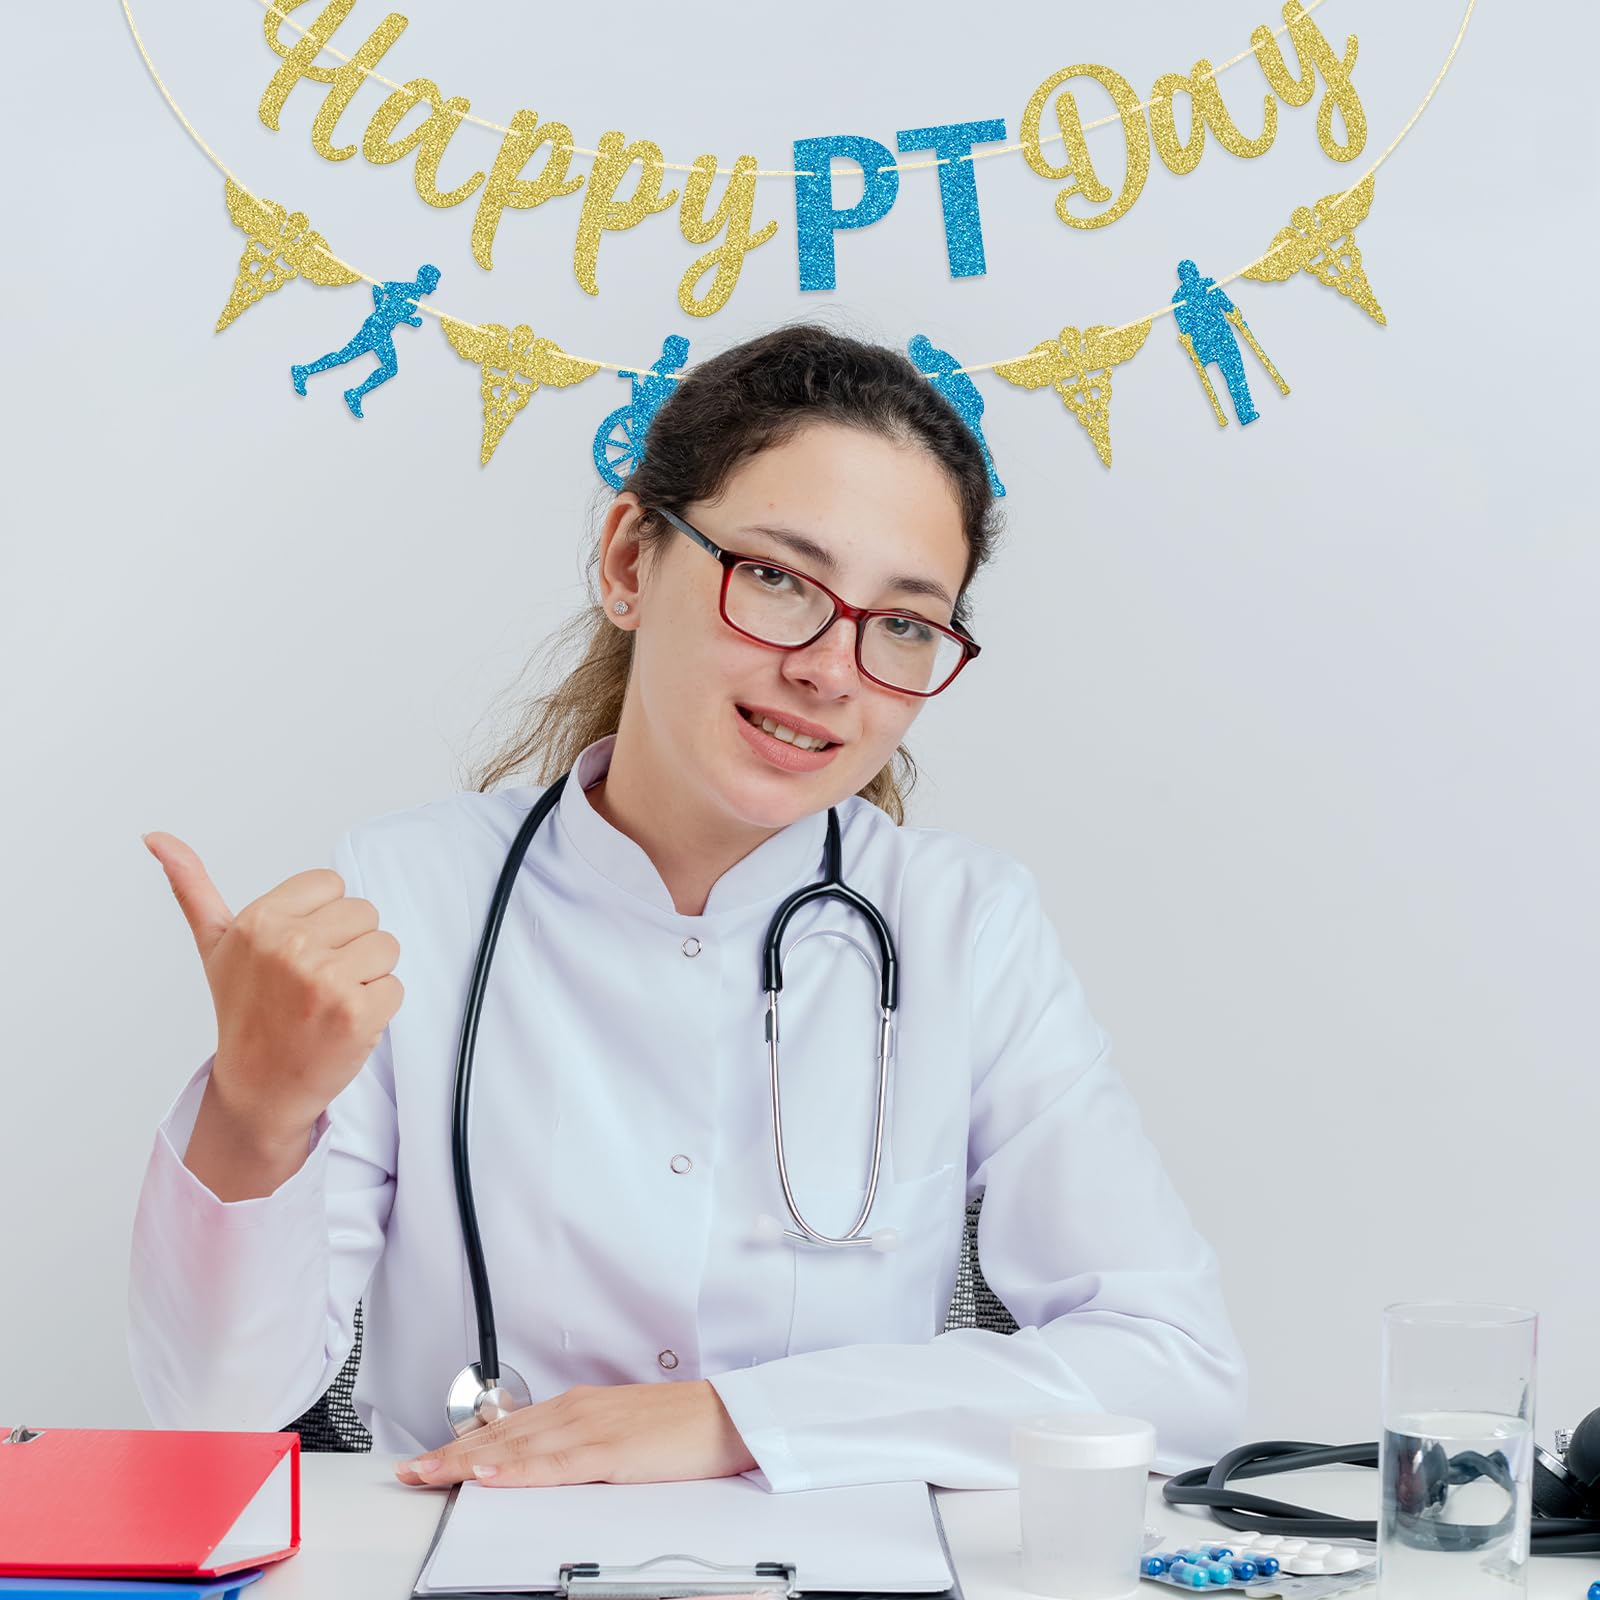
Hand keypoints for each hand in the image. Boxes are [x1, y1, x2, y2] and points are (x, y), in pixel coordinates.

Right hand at [143, 831, 402, 1142]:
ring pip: (386, 946)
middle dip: (348, 946)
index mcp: (260, 920)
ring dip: (368, 975)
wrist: (258, 1087)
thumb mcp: (214, 945)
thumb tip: (156, 837)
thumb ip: (192, 885)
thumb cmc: (243, 1012)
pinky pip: (396, 986)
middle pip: (365, 913)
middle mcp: (290, 946)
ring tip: (330, 1001)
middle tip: (314, 983)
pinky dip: (380, 1007)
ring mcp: (324, 980)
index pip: (333, 884)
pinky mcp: (357, 1013)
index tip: (299, 951)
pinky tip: (344, 1023)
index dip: (323, 919)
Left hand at [393, 1380, 757, 1487]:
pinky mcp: (609, 1453)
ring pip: (516, 1447)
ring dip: (466, 1461)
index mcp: (579, 1408)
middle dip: (451, 1455)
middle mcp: (576, 1411)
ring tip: (428, 1473)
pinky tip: (489, 1474)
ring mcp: (590, 1430)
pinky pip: (553, 1465)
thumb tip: (546, 1463)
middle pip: (501, 1436)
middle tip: (408, 1470)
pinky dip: (517, 1469)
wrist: (728, 1415)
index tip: (428, 1459)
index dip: (464, 1445)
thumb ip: (581, 1445)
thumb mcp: (621, 1432)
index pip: (508, 1428)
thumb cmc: (683, 1427)